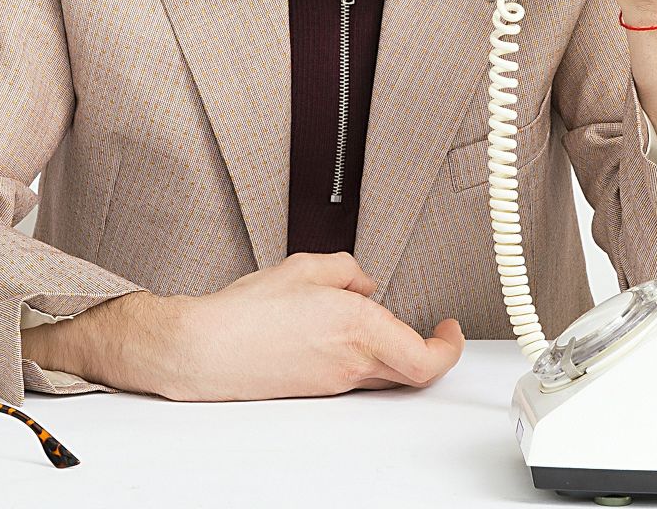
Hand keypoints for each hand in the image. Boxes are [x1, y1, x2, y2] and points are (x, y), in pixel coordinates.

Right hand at [163, 251, 463, 400]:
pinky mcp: (318, 388)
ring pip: (386, 373)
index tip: (450, 329)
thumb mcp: (304, 266)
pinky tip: (340, 333)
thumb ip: (347, 269)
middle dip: (429, 349)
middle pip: (414, 372)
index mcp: (359, 327)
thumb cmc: (246, 313)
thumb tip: (363, 283)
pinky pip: (357, 374)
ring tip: (377, 321)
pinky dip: (363, 355)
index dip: (449, 347)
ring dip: (394, 350)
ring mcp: (336, 381)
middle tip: (434, 331)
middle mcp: (352, 362)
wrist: (206, 349)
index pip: (427, 357)